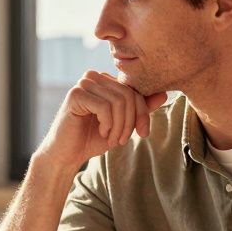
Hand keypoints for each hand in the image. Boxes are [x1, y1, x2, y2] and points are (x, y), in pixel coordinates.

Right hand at [33, 71, 167, 172]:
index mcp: (105, 80)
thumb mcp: (123, 124)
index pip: (134, 90)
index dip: (143, 113)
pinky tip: (102, 132)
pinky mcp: (75, 94)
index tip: (142, 133)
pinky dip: (108, 124)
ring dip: (120, 126)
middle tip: (123, 140)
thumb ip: (140, 109)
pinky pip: (104, 107)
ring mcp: (83, 83)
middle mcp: (94, 77)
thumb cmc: (92, 138)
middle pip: (128, 94)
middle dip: (131, 121)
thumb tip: (164, 94)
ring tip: (113, 139)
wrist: (67, 154)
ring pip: (118, 101)